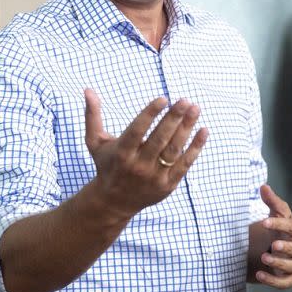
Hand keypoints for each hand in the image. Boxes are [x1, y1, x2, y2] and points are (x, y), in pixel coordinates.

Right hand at [84, 89, 207, 218]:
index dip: (150, 114)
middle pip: (159, 139)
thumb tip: (87, 89)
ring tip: (195, 109)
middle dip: (173, 118)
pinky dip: (195, 148)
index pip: (137, 131)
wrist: (113, 202)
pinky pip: (184, 164)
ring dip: (186, 128)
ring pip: (174, 150)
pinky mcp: (167, 185)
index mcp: (121, 153)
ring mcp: (154, 177)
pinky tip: (203, 130)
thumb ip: (92, 115)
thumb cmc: (106, 165)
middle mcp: (138, 166)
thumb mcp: (94, 142)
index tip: (163, 98)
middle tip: (184, 100)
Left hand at [254, 185, 291, 288]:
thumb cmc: (281, 229)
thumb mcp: (277, 214)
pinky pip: (284, 282)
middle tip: (273, 245)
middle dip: (286, 248)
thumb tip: (263, 186)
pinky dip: (272, 280)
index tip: (264, 222)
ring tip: (264, 258)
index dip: (279, 224)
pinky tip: (260, 275)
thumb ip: (272, 201)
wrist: (281, 249)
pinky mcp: (291, 278)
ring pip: (291, 266)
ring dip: (278, 264)